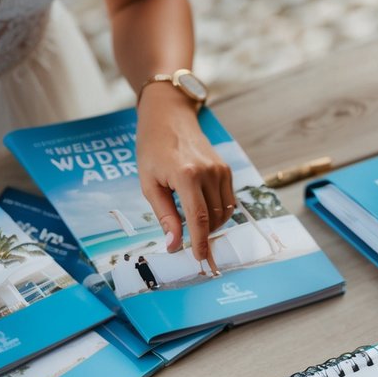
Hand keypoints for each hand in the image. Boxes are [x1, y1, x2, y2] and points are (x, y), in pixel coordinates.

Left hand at [135, 87, 235, 261]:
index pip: (198, 219)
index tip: (199, 258)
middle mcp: (208, 172)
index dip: (200, 242)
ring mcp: (220, 170)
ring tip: (193, 223)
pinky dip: (218, 212)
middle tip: (189, 241)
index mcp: (186, 175)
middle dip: (203, 235)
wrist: (169, 118)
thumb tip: (173, 244)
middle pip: (213, 218)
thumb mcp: (149, 184)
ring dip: (211, 224)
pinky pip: (228, 200)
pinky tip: (202, 209)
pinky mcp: (226, 169)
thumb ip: (164, 216)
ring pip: (224, 212)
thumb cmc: (153, 149)